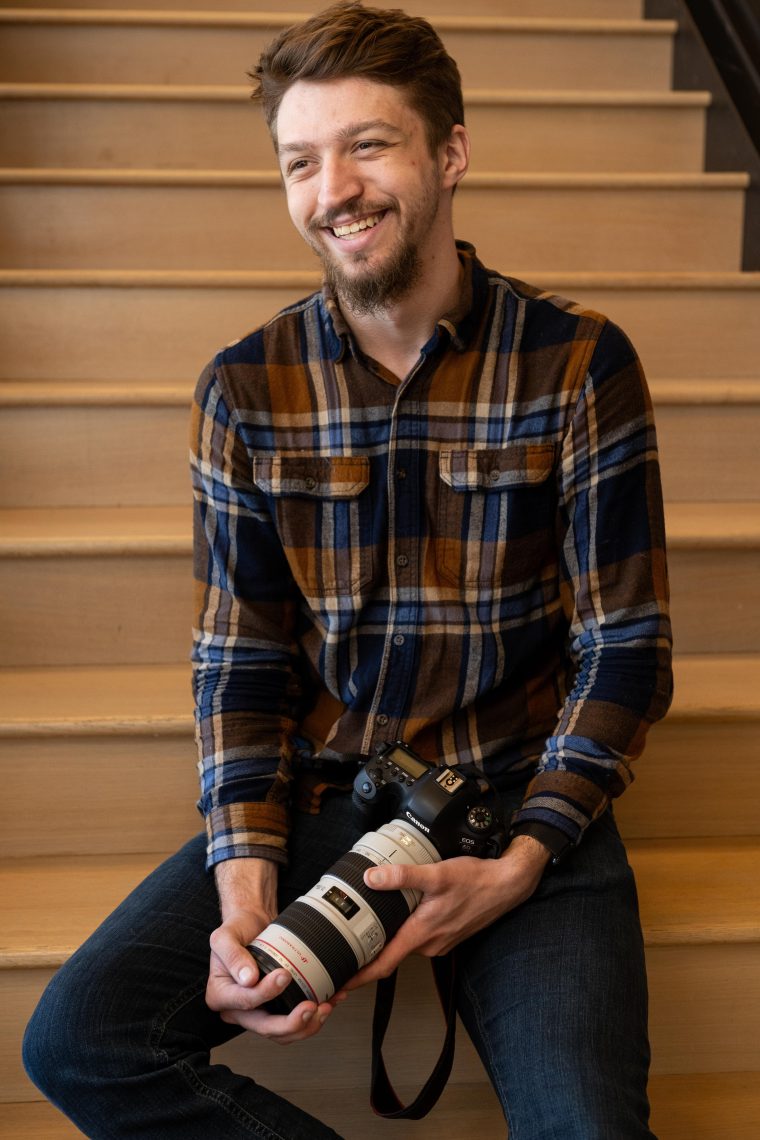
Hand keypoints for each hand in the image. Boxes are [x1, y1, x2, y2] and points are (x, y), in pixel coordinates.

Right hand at [206, 858, 338, 1042]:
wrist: (251, 924)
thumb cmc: (236, 929)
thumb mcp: (224, 936)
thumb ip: (232, 955)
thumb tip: (248, 979)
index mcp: (221, 995)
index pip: (245, 1001)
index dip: (266, 993)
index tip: (284, 975)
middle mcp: (238, 1010)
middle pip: (266, 1027)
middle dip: (291, 1023)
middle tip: (311, 1006)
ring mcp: (258, 1011)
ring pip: (282, 1033)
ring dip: (305, 1026)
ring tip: (324, 1008)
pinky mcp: (275, 1008)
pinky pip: (292, 1020)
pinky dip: (312, 1017)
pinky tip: (330, 1003)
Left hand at [340, 835, 549, 991]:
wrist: (506, 886)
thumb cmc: (475, 881)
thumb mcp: (437, 874)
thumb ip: (403, 877)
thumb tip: (372, 878)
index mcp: (421, 935)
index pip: (383, 965)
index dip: (358, 978)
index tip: (338, 986)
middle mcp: (429, 945)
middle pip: (390, 954)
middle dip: (367, 953)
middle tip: (342, 948)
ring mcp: (438, 941)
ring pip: (405, 943)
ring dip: (388, 938)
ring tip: (365, 926)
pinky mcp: (446, 934)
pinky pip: (418, 936)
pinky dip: (405, 930)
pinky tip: (398, 915)